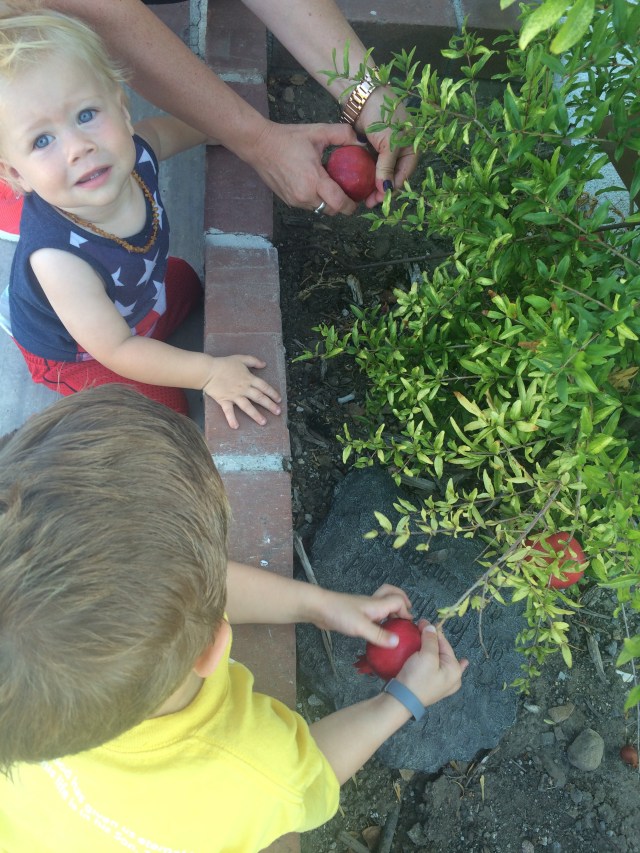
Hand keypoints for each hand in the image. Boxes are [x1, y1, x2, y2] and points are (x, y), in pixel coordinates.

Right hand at [202, 355, 281, 428]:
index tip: (279, 400)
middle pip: (259, 397)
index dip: (272, 393)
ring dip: (256, 415)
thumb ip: (253, 361)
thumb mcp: (240, 358)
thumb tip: (264, 364)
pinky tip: (235, 426)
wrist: (208, 370)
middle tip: (278, 412)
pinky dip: (231, 419)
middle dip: (270, 405)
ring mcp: (234, 396)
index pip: (264, 387)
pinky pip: (228, 411)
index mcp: (249, 379)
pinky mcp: (224, 400)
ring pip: (247, 406)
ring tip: (264, 422)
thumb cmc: (224, 364)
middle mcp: (244, 388)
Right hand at [247, 119, 359, 214]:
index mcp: (314, 180)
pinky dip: (315, 200)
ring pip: (319, 210)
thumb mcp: (318, 131)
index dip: (350, 206)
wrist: (260, 145)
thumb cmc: (289, 138)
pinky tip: (315, 186)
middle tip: (347, 193)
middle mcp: (305, 196)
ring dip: (327, 203)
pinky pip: (308, 206)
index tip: (357, 201)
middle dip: (341, 206)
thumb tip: (362, 141)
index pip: (338, 203)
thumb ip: (343, 134)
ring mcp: (295, 201)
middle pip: (331, 211)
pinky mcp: (288, 202)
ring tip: (331, 188)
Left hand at [312, 584, 412, 646]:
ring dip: (391, 610)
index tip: (408, 625)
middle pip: (391, 594)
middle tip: (406, 615)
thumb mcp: (361, 627)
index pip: (398, 600)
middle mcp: (372, 603)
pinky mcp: (355, 614)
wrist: (318, 608)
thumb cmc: (340, 614)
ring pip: (382, 604)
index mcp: (377, 604)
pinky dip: (379, 618)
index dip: (406, 611)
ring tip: (395, 625)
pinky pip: (372, 613)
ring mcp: (363, 608)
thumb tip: (398, 642)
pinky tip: (376, 631)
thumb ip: (379, 634)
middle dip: (402, 601)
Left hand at [356, 88, 417, 208]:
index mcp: (412, 149)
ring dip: (373, 186)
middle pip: (392, 177)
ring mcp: (386, 151)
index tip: (379, 200)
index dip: (392, 189)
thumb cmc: (383, 115)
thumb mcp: (389, 142)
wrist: (364, 95)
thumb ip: (387, 167)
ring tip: (363, 198)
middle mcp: (400, 152)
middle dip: (381, 191)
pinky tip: (359, 185)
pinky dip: (366, 176)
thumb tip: (386, 190)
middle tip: (369, 203)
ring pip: (380, 174)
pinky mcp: (373, 149)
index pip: (404, 176)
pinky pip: (371, 167)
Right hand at [395, 620, 467, 707]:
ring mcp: (441, 683)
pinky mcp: (429, 684)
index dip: (433, 631)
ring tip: (420, 639)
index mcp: (455, 670)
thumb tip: (431, 627)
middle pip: (442, 651)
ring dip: (429, 648)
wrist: (401, 700)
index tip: (421, 622)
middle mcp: (452, 677)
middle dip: (432, 640)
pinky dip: (427, 659)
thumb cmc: (417, 679)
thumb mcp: (427, 656)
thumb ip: (431, 639)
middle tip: (419, 629)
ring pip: (436, 658)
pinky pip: (431, 667)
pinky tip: (428, 654)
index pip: (445, 643)